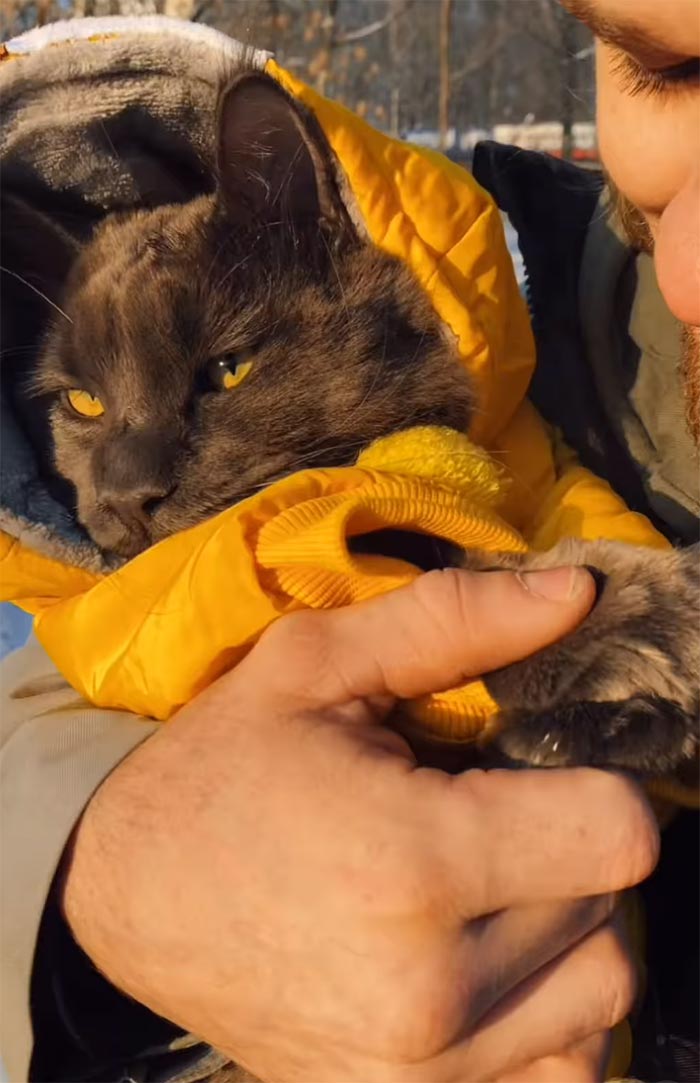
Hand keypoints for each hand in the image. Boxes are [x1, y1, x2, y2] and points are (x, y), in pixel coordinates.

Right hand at [62, 566, 657, 1081]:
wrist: (127, 896)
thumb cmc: (221, 769)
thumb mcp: (313, 666)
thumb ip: (452, 620)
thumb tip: (578, 589)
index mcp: (409, 861)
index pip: (617, 833)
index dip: (594, 783)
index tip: (536, 771)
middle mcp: (430, 990)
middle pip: (610, 909)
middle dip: (567, 848)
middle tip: (490, 818)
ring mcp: (423, 1070)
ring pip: (599, 995)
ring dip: (568, 932)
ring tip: (486, 889)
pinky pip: (562, 1068)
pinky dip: (549, 1012)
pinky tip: (486, 962)